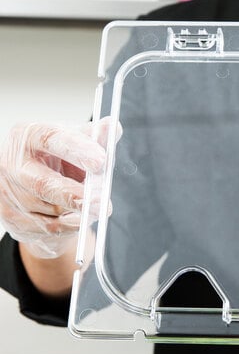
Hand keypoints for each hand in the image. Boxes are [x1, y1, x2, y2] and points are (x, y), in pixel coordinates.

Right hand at [0, 119, 111, 258]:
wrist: (42, 189)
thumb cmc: (60, 160)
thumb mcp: (79, 143)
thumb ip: (97, 136)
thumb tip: (112, 126)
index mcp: (28, 137)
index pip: (51, 139)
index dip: (77, 150)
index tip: (101, 161)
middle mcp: (12, 164)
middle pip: (43, 183)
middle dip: (75, 194)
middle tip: (102, 199)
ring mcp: (9, 193)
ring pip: (50, 209)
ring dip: (79, 211)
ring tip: (98, 205)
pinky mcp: (12, 219)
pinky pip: (49, 228)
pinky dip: (72, 224)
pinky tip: (82, 217)